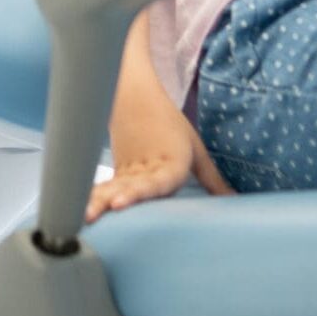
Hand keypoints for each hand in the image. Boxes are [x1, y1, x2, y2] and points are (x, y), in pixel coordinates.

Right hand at [87, 120, 234, 222]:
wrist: (137, 98)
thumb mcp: (196, 150)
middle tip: (93, 216)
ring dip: (96, 202)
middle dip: (111, 203)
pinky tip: (81, 211)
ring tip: (84, 217)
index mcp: (168, 163)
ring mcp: (126, 170)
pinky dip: (92, 197)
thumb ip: (212, 179)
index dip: (137, 193)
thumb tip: (235, 199)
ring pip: (111, 187)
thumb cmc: (170, 125)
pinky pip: (104, 187)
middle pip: (127, 188)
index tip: (120, 202)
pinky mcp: (116, 171)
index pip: (154, 183)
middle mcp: (144, 169)